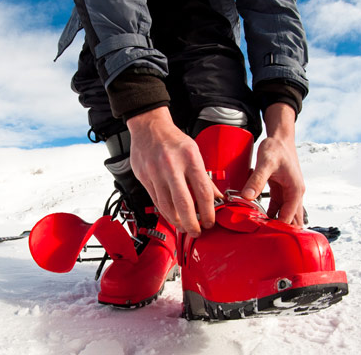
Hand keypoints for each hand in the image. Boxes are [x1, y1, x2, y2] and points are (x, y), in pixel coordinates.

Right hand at [126, 107, 221, 236]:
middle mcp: (171, 165)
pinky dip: (165, 213)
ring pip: (167, 206)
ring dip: (177, 221)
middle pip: (183, 203)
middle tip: (197, 232)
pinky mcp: (144, 177)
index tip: (210, 221)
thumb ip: (203, 177)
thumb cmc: (173, 140)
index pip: (202, 191)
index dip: (208, 211)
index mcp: (189, 157)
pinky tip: (172, 218)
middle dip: (192, 223)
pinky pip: (156, 201)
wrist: (149, 128)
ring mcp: (155, 172)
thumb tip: (216, 198)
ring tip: (184, 228)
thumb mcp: (194, 152)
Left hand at [241, 103, 305, 225]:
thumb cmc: (277, 149)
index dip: (277, 227)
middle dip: (279, 230)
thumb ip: (256, 180)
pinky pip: (276, 208)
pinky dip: (269, 215)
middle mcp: (295, 194)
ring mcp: (288, 194)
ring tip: (258, 233)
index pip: (289, 217)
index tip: (263, 235)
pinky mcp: (281, 191)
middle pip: (291, 220)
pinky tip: (258, 220)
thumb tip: (247, 197)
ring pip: (284, 215)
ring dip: (274, 223)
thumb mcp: (265, 164)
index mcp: (296, 191)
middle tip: (262, 239)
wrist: (280, 138)